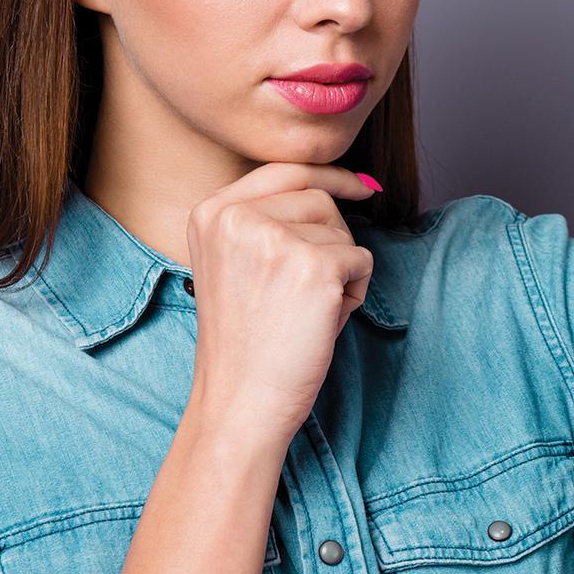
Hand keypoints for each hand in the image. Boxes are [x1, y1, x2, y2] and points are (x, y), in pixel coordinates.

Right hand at [184, 162, 381, 443]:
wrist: (240, 403)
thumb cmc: (247, 342)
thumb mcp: (235, 263)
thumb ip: (267, 219)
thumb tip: (349, 183)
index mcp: (211, 213)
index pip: (283, 170)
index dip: (328, 175)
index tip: (361, 187)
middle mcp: (237, 217)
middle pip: (318, 198)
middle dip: (331, 241)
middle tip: (305, 294)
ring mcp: (275, 239)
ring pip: (342, 230)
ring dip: (341, 269)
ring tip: (306, 311)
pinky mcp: (314, 266)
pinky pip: (362, 261)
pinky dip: (355, 292)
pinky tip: (322, 322)